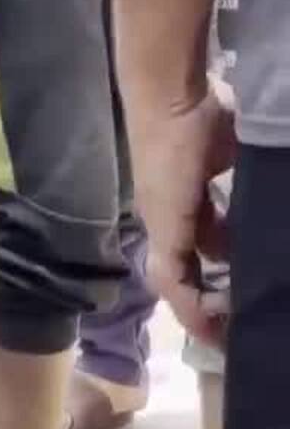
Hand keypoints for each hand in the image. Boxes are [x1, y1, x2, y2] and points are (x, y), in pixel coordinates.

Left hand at [132, 91, 237, 343]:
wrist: (172, 96)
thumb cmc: (207, 112)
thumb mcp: (235, 154)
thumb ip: (243, 181)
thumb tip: (266, 201)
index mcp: (185, 204)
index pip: (202, 248)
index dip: (220, 272)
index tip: (243, 293)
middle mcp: (168, 220)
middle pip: (188, 271)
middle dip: (212, 298)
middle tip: (237, 325)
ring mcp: (162, 226)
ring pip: (179, 280)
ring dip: (203, 306)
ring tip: (228, 332)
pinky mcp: (165, 230)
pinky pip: (175, 279)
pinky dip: (192, 303)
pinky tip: (212, 322)